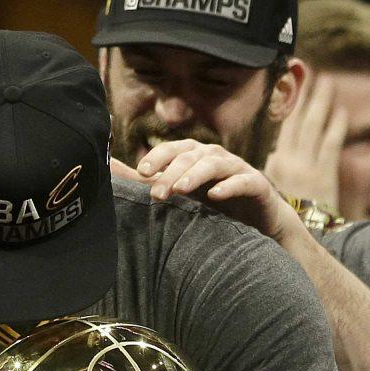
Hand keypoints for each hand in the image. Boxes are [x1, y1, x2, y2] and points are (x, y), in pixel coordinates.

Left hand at [132, 139, 299, 242]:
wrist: (258, 220)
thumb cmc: (214, 204)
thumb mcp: (182, 193)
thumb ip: (153, 182)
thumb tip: (111, 171)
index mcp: (196, 157)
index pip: (175, 150)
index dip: (159, 156)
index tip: (141, 171)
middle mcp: (216, 157)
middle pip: (191, 157)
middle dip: (172, 173)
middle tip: (156, 193)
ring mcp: (237, 169)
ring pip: (214, 164)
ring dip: (195, 175)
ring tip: (180, 189)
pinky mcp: (256, 185)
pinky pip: (242, 181)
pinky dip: (229, 186)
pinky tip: (215, 195)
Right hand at [264, 71, 346, 212]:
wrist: (295, 240)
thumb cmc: (280, 219)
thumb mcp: (266, 193)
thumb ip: (270, 171)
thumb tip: (270, 154)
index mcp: (272, 164)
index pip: (279, 126)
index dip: (284, 102)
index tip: (286, 80)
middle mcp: (287, 160)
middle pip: (296, 119)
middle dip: (302, 93)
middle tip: (305, 67)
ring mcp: (307, 165)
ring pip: (314, 126)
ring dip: (320, 101)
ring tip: (326, 81)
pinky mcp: (324, 174)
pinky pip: (330, 144)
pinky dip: (336, 126)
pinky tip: (341, 111)